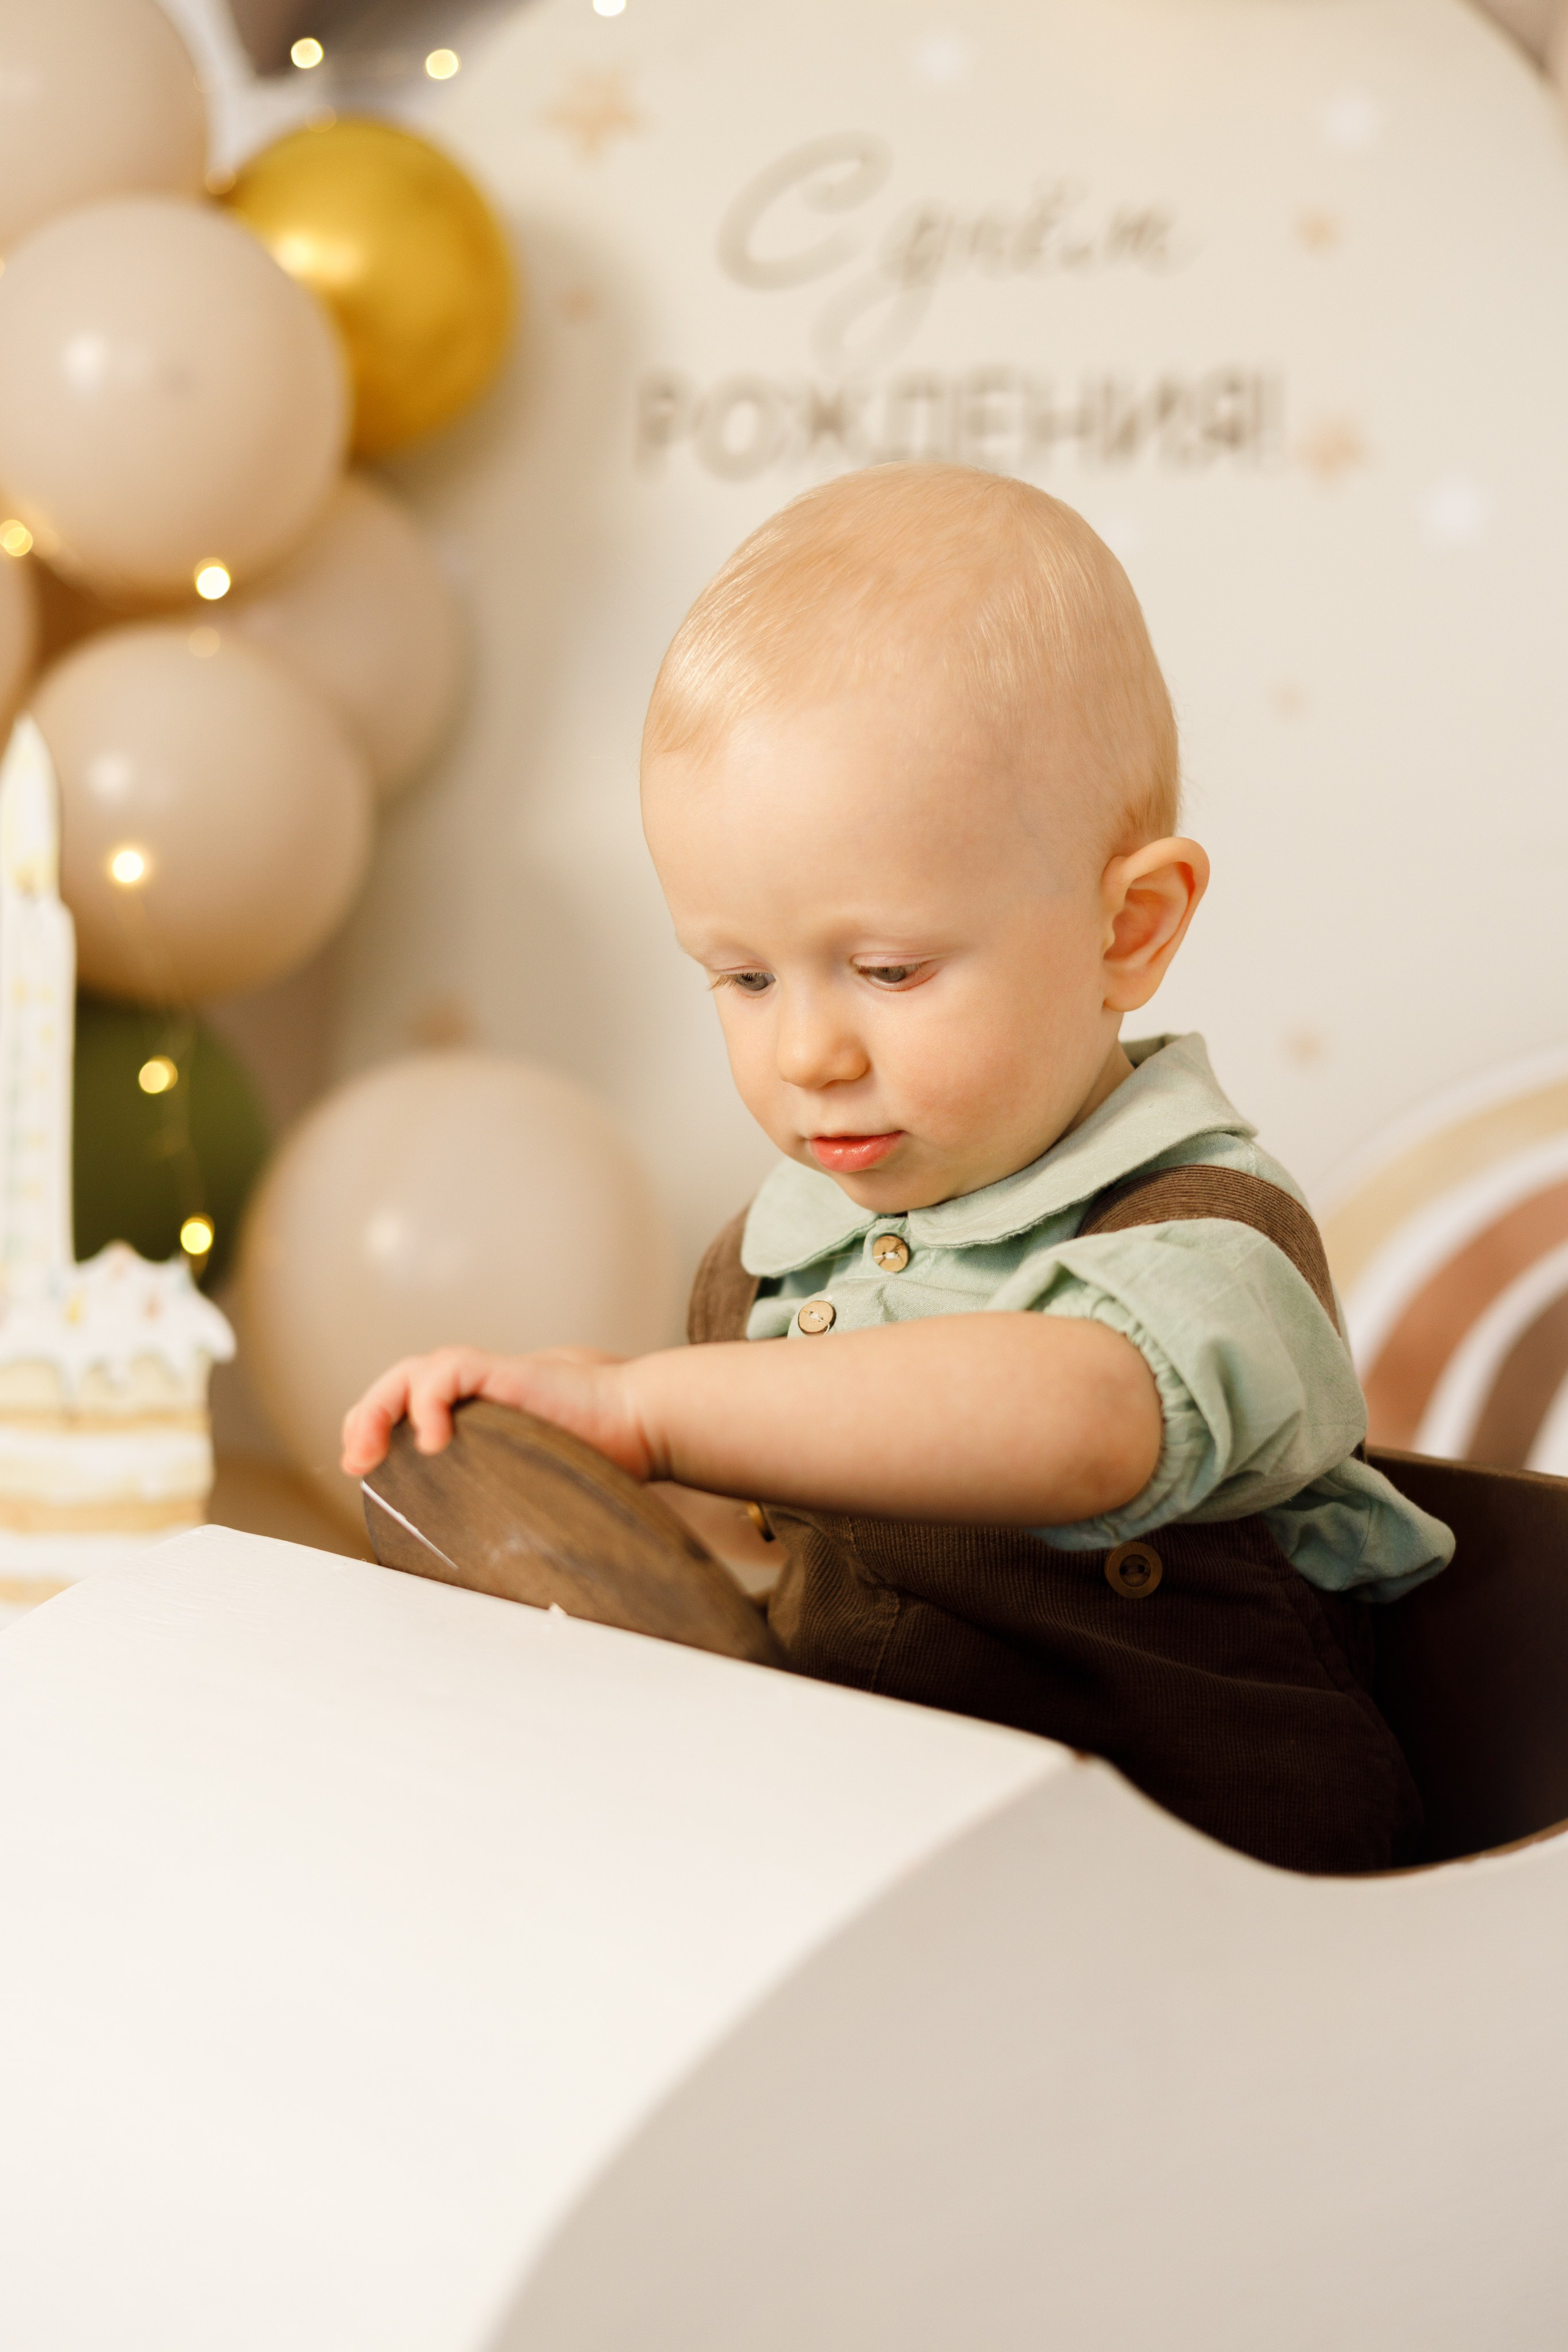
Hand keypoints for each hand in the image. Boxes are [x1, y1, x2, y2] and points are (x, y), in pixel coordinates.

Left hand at [339, 1345, 652, 1480]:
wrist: (639, 1426)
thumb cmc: (596, 1459)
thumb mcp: (527, 1483)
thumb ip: (495, 1498)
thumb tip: (480, 1566)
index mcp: (476, 1414)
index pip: (406, 1405)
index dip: (376, 1429)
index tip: (362, 1469)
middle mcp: (476, 1391)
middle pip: (396, 1384)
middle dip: (366, 1419)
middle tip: (358, 1463)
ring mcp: (489, 1379)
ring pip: (412, 1371)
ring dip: (382, 1407)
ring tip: (373, 1451)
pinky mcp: (505, 1372)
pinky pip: (448, 1370)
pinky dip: (427, 1400)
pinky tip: (432, 1438)